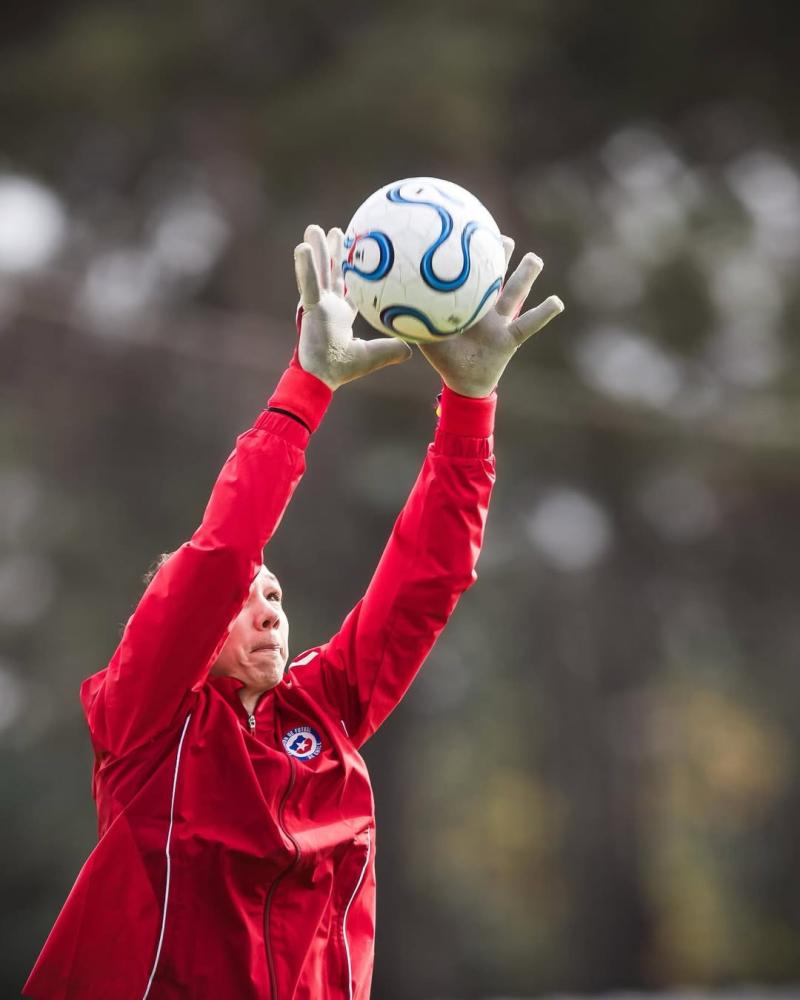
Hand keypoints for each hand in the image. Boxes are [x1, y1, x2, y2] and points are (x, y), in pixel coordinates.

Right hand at [294, 225, 410, 389]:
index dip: (353, 272)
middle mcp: (329, 306)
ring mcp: (318, 305)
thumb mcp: (375, 355)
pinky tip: (304, 247)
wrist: (323, 377)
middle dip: (334, 253)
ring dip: (317, 250)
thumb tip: (413, 348)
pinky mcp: (310, 308)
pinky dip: (306, 266)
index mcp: (342, 314)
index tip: (357, 253)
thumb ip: (392, 349)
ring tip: (314, 228)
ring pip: (318, 272)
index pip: (350, 288)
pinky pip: (308, 284)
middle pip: (333, 273)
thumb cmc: (344, 369)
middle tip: (336, 231)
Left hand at [419, 238, 563, 396]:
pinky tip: (557, 301)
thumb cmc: (443, 357)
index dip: (471, 254)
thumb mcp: (425, 336)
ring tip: (535, 258)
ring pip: (515, 293)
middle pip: (496, 276)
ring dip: (526, 276)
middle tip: (502, 238)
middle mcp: (487, 308)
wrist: (461, 382)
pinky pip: (529, 323)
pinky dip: (544, 313)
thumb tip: (384, 302)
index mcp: (467, 304)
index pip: (470, 273)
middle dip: (500, 256)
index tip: (469, 231)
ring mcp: (501, 322)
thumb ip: (409, 319)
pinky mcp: (511, 339)